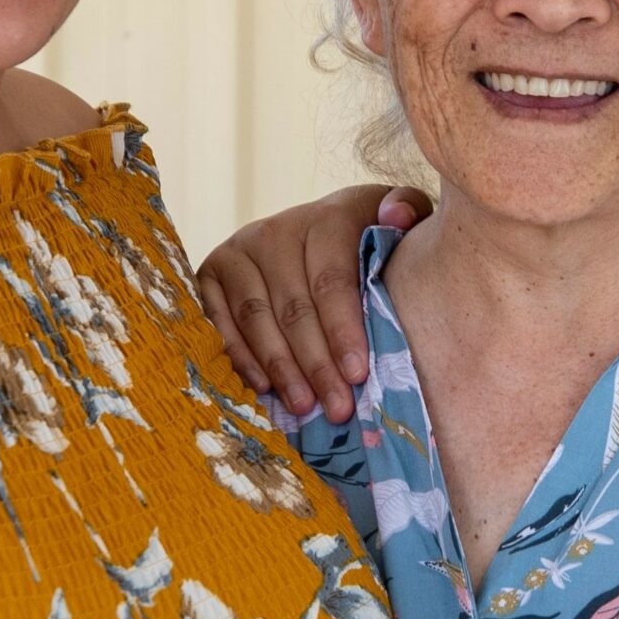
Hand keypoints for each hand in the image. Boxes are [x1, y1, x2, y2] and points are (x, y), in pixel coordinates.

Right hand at [195, 184, 429, 420]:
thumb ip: (408, 210)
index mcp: (325, 218)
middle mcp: (274, 231)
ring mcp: (237, 251)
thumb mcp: (393, 221)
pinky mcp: (210, 274)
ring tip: (304, 407)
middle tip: (337, 408)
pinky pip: (220, 322)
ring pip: (257, 318)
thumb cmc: (365, 238)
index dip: (343, 330)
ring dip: (281, 368)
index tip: (359, 373)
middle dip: (317, 364)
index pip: (331, 281)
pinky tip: (264, 388)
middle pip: (294, 308)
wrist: (314, 231)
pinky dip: (241, 357)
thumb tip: (396, 216)